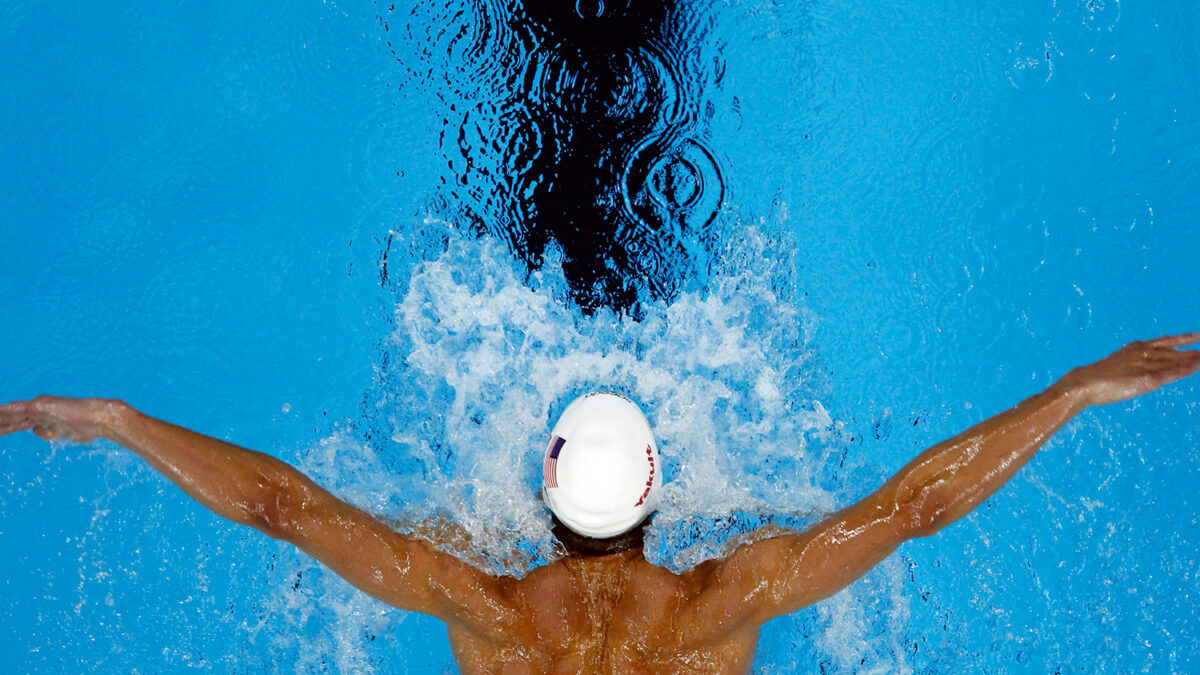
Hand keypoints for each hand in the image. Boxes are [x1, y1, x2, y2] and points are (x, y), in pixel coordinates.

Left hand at [0, 395, 122, 443]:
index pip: (20, 424)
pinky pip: (14, 410)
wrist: (102, 419)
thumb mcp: (66, 435)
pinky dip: (4, 412)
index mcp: (46, 417)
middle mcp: (40, 410)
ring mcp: (40, 407)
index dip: (7, 428)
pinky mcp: (40, 406)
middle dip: (1, 424)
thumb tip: (36, 430)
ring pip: (11, 413)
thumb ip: (50, 432)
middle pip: (13, 419)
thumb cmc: (91, 428)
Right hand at [1061, 333, 1199, 406]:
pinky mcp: (1148, 378)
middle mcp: (1144, 352)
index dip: (1183, 339)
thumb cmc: (1097, 378)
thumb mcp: (1119, 367)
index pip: (1166, 341)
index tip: (1197, 336)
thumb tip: (1140, 369)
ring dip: (1195, 358)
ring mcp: (1147, 364)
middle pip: (1175, 351)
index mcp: (1136, 347)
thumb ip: (1134, 365)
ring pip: (1177, 360)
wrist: (1085, 382)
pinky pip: (1173, 372)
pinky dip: (1187, 368)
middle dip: (1193, 350)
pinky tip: (1198, 365)